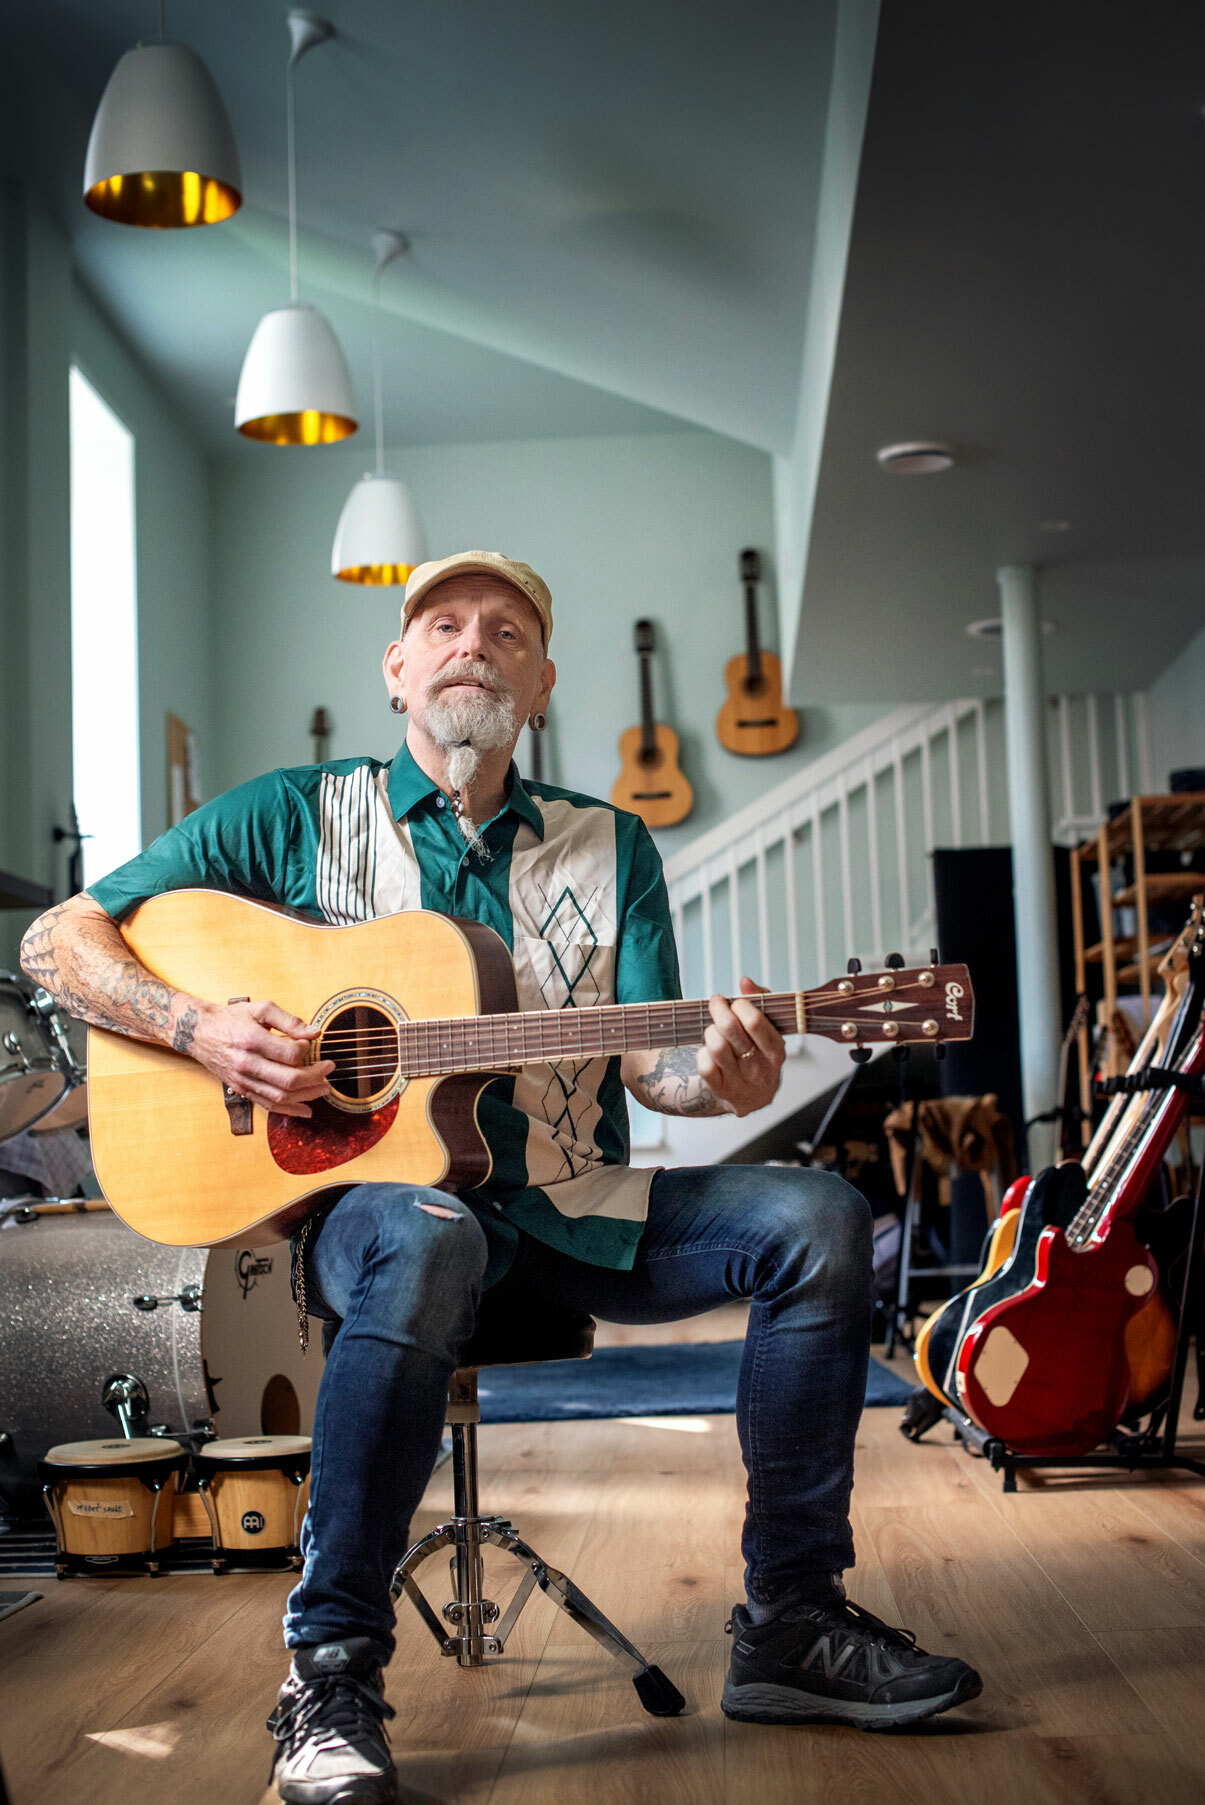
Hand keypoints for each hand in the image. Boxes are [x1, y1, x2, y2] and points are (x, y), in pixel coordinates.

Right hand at [189, 999, 334, 1119]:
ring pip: (281, 1096)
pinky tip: (306, 1110)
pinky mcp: (242, 1090)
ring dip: (307, 1095)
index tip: (310, 1044)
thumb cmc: (232, 1019)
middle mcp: (247, 1064)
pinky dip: (290, 1110)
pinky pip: (268, 1104)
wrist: (199, 1033)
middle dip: (315, 1076)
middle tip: (329, 1068)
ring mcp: (243, 1080)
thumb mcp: (260, 1009)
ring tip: (324, 1088)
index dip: (307, 1050)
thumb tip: (314, 1032)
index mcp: (252, 1040)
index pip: (290, 1054)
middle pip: (289, 1079)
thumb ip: (289, 1020)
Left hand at [697, 977, 785, 1116]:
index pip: (754, 1021)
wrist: (754, 1096)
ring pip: (716, 1046)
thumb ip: (761, 1000)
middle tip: (716, 1003)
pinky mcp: (721, 1089)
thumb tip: (745, 982)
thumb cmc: (760, 1052)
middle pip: (731, 1029)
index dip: (740, 1005)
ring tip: (714, 1028)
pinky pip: (705, 1066)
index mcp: (776, 1050)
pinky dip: (702, 1053)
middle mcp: (759, 1067)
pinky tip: (709, 1049)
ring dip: (711, 1030)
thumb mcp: (770, 1028)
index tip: (735, 1002)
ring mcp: (740, 1080)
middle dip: (719, 1009)